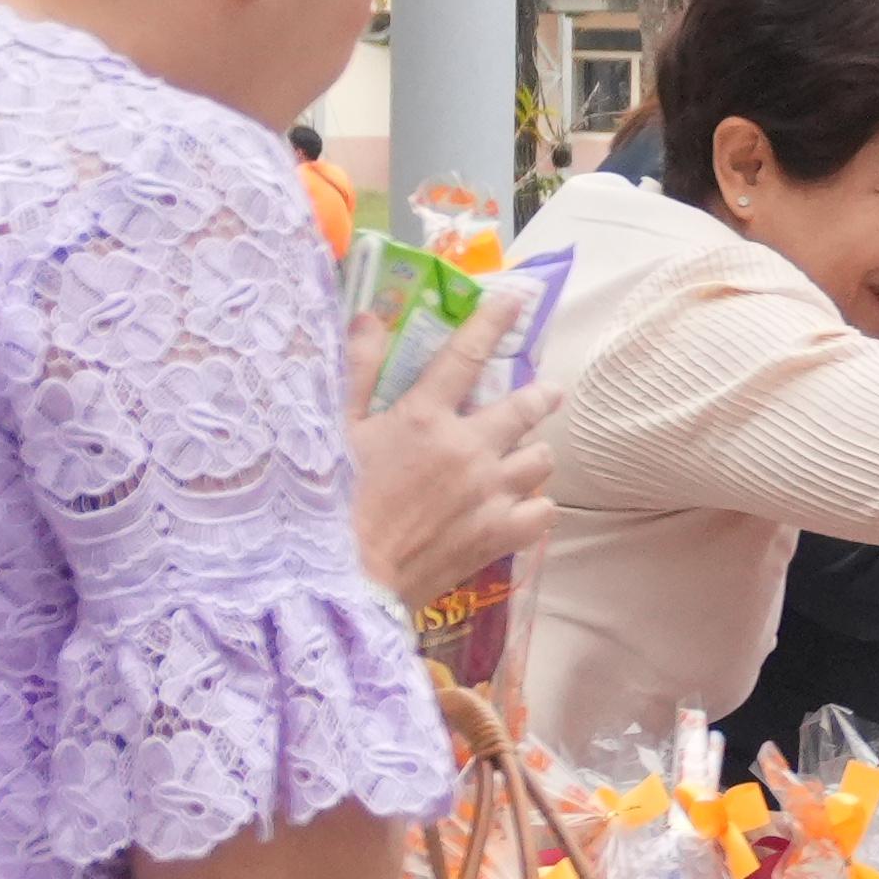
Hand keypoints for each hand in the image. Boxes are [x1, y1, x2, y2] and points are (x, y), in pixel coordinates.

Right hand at [345, 290, 556, 608]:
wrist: (347, 579)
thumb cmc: (332, 503)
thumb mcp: (336, 431)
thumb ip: (357, 371)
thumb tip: (371, 318)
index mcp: (425, 417)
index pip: (466, 355)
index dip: (493, 322)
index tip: (516, 299)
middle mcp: (469, 449)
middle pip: (527, 407)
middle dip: (540, 395)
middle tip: (546, 392)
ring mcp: (490, 493)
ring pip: (541, 459)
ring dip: (533, 454)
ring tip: (523, 457)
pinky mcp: (500, 535)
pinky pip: (543, 511)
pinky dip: (535, 507)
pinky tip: (521, 507)